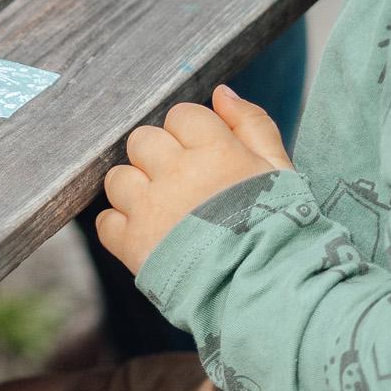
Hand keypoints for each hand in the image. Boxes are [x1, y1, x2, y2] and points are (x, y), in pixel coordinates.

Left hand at [96, 86, 295, 274]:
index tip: (205, 159)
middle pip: (143, 140)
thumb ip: (252, 125)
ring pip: (119, 177)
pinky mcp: (135, 246)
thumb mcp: (281, 173)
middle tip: (185, 187)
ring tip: (165, 213)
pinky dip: (121, 228)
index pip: (181, 116)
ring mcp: (151, 209)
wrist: (273, 298)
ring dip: (137, 191)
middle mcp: (176, 173)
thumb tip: (222, 92)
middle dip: (160, 159)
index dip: (191, 136)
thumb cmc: (282, 233)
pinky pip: (107, 223)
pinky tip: (148, 237)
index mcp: (214, 151)